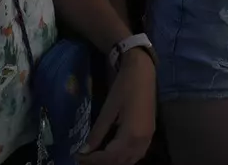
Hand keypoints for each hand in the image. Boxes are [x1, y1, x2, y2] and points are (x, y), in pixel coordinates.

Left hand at [79, 49, 154, 164]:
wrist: (143, 72)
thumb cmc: (124, 88)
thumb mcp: (108, 110)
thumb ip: (97, 133)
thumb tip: (84, 151)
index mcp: (131, 134)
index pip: (109, 157)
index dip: (91, 160)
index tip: (77, 156)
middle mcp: (142, 140)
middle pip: (120, 161)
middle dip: (101, 162)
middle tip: (85, 159)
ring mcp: (148, 136)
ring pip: (131, 159)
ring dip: (115, 162)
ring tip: (98, 158)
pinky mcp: (150, 132)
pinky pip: (138, 153)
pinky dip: (126, 158)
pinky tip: (115, 153)